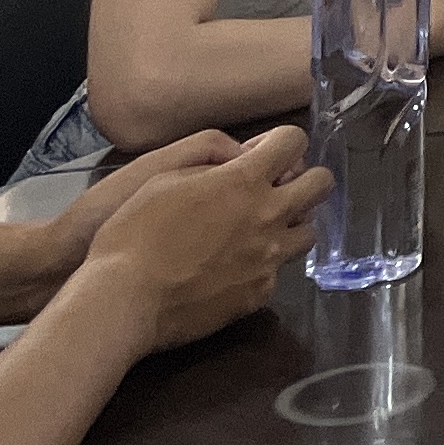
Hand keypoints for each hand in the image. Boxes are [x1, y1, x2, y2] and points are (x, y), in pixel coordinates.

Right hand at [71, 127, 330, 354]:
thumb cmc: (132, 234)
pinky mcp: (258, 295)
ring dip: (290, 224)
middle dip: (304, 179)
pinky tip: (234, 269)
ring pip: (309, 232)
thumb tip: (242, 159)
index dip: (279, 143)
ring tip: (257, 231)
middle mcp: (268, 216)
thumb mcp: (163, 177)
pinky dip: (263, 266)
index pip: (294, 141)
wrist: (121, 303)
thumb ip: (213, 161)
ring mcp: (268, 259)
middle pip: (321, 184)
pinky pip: (277, 273)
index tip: (258, 155)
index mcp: (245, 181)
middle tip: (272, 190)